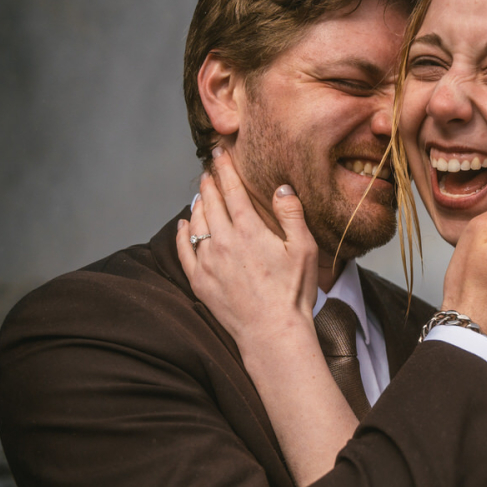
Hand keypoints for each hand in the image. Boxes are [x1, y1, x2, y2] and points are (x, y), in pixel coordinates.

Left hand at [176, 149, 317, 349]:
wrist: (272, 333)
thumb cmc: (293, 292)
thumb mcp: (303, 249)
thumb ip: (291, 214)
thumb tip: (281, 187)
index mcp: (249, 230)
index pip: (231, 189)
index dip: (224, 168)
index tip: (219, 153)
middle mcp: (223, 242)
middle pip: (210, 202)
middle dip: (209, 182)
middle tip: (208, 170)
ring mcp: (208, 262)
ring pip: (196, 223)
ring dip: (198, 204)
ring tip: (200, 194)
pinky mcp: (200, 281)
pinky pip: (184, 250)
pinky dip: (183, 233)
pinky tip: (184, 225)